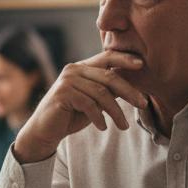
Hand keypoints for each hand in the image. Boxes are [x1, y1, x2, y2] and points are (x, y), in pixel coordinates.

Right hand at [13, 50, 147, 162]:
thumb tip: (132, 86)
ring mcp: (67, 80)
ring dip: (116, 111)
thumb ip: (107, 90)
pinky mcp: (62, 93)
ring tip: (123, 126)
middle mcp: (74, 69)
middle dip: (129, 91)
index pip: (107, 57)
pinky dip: (98, 117)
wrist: (45, 130)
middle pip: (109, 76)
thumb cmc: (71, 115)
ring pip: (101, 93)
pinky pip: (89, 104)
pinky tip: (103, 127)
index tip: (141, 64)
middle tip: (143, 104)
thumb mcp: (93, 100)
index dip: (124, 59)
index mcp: (82, 66)